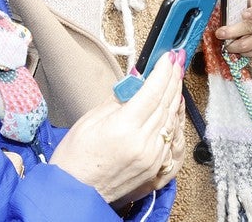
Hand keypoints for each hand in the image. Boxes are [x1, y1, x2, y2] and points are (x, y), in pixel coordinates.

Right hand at [51, 49, 185, 203]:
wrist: (75, 194)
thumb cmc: (75, 158)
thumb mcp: (91, 119)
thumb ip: (118, 99)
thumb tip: (136, 81)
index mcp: (124, 128)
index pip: (152, 92)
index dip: (162, 72)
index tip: (167, 58)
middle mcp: (143, 143)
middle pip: (165, 104)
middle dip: (172, 81)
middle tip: (176, 63)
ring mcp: (152, 158)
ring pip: (171, 120)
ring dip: (175, 98)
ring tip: (176, 80)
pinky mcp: (155, 168)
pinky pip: (169, 138)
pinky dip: (173, 119)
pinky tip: (172, 107)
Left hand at [216, 0, 251, 57]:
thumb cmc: (246, 13)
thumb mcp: (244, 3)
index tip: (243, 14)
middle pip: (250, 28)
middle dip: (232, 32)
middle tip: (220, 33)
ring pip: (247, 44)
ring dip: (232, 45)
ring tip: (224, 43)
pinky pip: (248, 53)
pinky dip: (238, 52)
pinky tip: (234, 47)